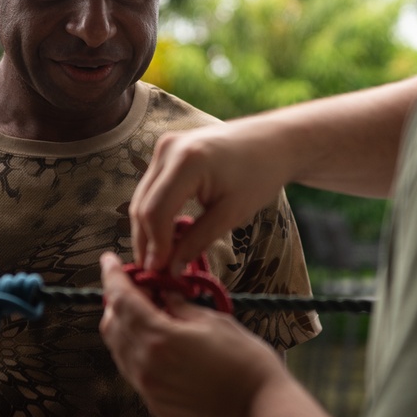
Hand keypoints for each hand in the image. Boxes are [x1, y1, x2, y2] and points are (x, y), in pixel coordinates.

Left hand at [99, 252, 292, 416]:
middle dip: (118, 300)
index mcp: (159, 338)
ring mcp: (148, 387)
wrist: (257, 409)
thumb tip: (163, 296)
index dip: (113, 276)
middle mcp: (145, 365)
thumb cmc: (245, 363)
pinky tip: (157, 338)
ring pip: (119, 347)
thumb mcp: (214, 322)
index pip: (121, 299)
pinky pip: (132, 368)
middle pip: (112, 324)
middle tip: (138, 286)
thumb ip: (180, 306)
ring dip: (125, 324)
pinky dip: (135, 346)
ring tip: (148, 310)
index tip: (110, 261)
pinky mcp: (155, 402)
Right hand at [130, 119, 292, 272]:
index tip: (161, 275)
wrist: (273, 142)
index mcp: (187, 161)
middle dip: (146, 242)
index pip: (155, 211)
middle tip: (156, 274)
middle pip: (143, 205)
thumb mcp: (231, 214)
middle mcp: (168, 149)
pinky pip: (152, 188)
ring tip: (160, 260)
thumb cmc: (260, 175)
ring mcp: (165, 146)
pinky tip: (165, 235)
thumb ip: (197, 241)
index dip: (155, 246)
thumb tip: (171, 270)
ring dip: (148, 230)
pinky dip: (155, 213)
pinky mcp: (167, 150)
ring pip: (143, 197)